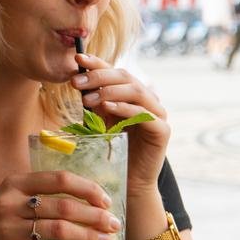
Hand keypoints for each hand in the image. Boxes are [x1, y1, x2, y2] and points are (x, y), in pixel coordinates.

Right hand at [0, 170, 121, 239]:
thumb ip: (38, 191)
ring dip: (88, 236)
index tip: (105, 199)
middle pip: (63, 206)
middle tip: (113, 223)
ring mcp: (10, 230)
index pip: (59, 180)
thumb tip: (84, 197)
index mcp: (15, 183)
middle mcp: (11, 204)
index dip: (87, 188)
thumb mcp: (8, 195)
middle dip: (94, 215)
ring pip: (59, 230)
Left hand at [70, 53, 169, 194]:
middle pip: (126, 77)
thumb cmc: (111, 151)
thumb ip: (94, 102)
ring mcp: (158, 114)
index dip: (98, 63)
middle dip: (100, 77)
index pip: (116, 72)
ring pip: (136, 91)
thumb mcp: (99, 121)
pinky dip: (124, 108)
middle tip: (77, 82)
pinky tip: (107, 107)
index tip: (78, 58)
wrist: (127, 181)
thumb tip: (78, 80)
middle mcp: (148, 100)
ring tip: (88, 99)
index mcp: (134, 94)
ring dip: (110, 91)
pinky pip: (144, 114)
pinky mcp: (162, 130)